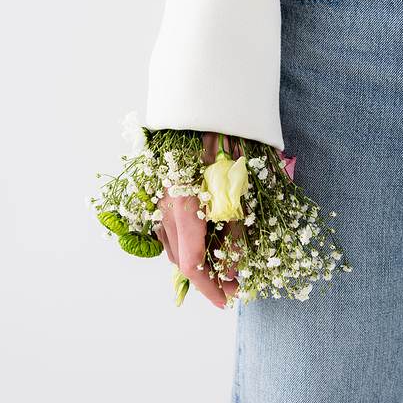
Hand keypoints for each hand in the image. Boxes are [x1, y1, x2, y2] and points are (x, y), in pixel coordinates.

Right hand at [155, 132, 240, 308]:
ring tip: (224, 260)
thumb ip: (236, 230)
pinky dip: (188, 238)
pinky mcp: (162, 186)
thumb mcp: (241, 188)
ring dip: (197, 257)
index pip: (193, 266)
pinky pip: (170, 224)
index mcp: (184, 210)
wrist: (208, 103)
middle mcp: (166, 207)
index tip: (229, 300)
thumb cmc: (229, 140)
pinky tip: (208, 234)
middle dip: (208, 276)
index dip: (211, 288)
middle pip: (181, 258)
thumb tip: (233, 267)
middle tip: (235, 280)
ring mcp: (160, 196)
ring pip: (174, 242)